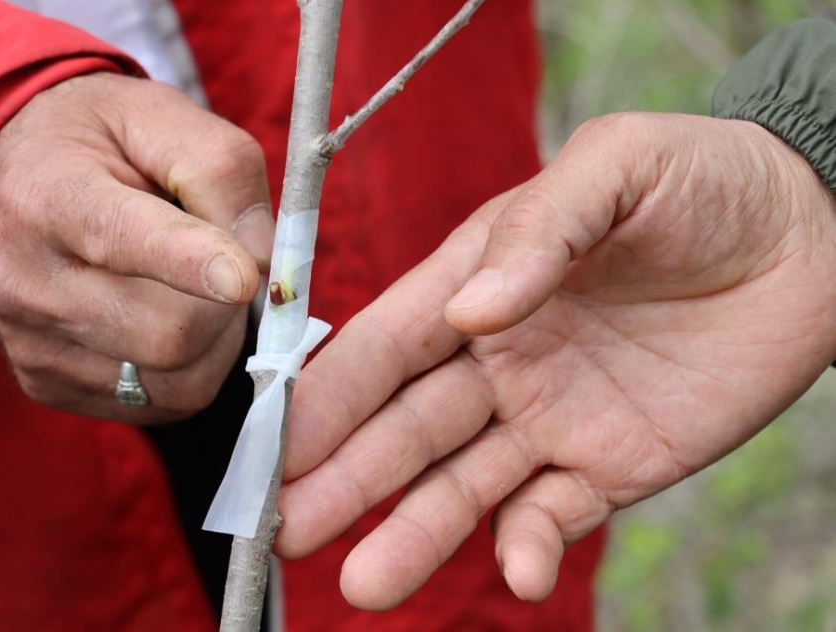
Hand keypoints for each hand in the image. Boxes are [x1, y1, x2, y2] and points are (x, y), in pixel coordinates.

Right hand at [0, 73, 273, 421]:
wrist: (8, 179)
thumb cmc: (96, 142)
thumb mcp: (160, 116)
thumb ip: (222, 169)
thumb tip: (260, 259)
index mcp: (48, 195)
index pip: (122, 240)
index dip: (192, 264)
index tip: (242, 280)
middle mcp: (25, 279)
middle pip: (167, 333)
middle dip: (224, 307)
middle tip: (226, 266)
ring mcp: (31, 344)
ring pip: (173, 380)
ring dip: (214, 342)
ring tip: (195, 292)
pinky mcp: (46, 385)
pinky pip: (159, 404)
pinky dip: (189, 369)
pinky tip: (170, 321)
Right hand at [276, 114, 835, 607]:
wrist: (810, 232)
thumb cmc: (699, 181)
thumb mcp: (613, 167)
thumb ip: (539, 229)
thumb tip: (470, 312)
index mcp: (479, 284)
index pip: (384, 347)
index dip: (327, 396)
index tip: (275, 444)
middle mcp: (499, 359)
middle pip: (405, 429)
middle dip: (344, 479)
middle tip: (286, 531)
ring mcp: (552, 416)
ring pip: (465, 486)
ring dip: (415, 533)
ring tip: (365, 585)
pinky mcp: (612, 463)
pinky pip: (558, 515)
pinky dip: (531, 547)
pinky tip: (519, 569)